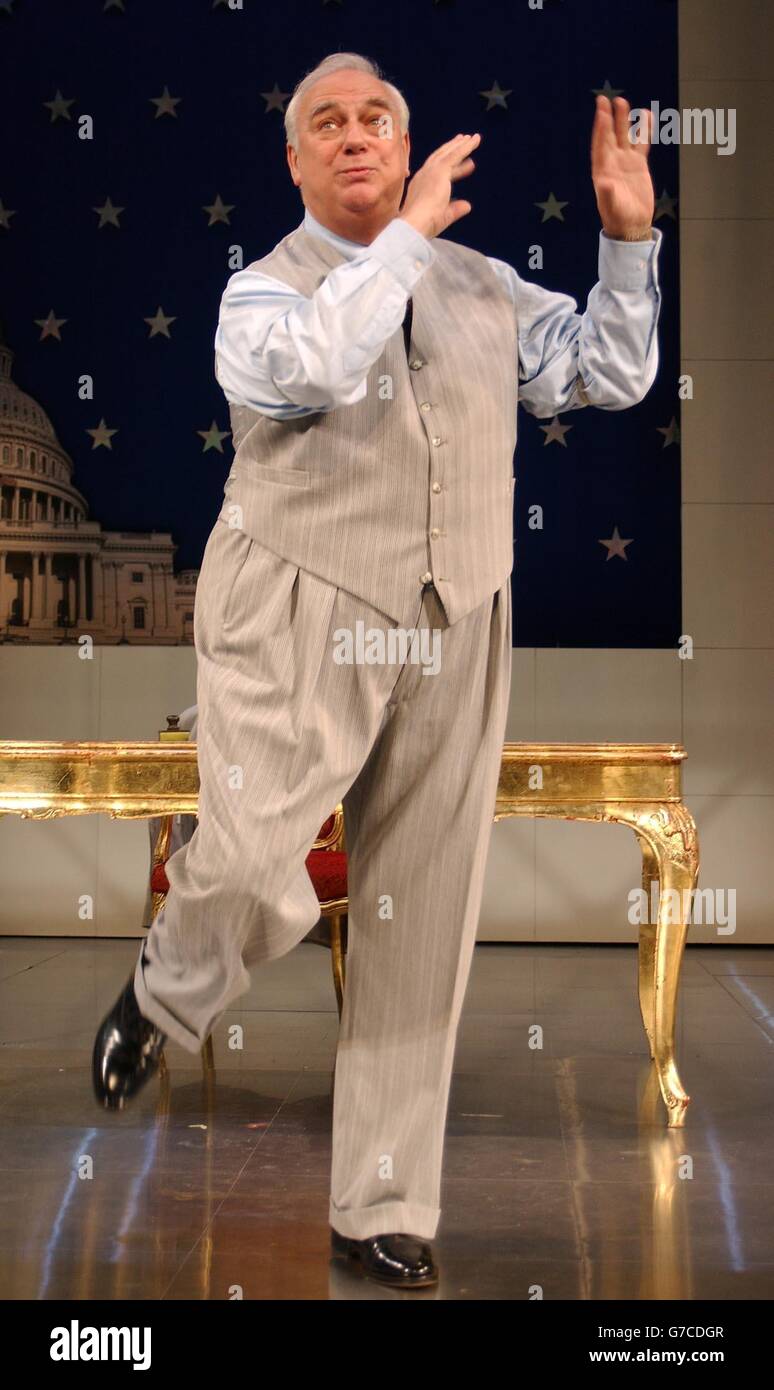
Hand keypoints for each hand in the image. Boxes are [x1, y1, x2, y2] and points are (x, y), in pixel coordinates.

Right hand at [399, 132, 480, 238]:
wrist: (415, 223)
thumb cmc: (424, 224)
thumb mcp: (443, 216)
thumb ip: (455, 209)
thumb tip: (467, 205)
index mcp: (420, 186)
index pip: (437, 171)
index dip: (450, 166)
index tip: (460, 161)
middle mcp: (424, 175)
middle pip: (440, 157)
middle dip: (452, 148)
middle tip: (463, 140)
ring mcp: (431, 171)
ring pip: (449, 153)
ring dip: (461, 145)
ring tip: (473, 138)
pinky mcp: (440, 170)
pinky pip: (455, 155)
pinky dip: (466, 147)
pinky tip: (474, 141)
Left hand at [591, 95, 654, 238]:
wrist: (632, 225)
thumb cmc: (619, 218)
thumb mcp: (612, 207)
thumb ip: (608, 194)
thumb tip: (603, 182)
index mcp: (602, 170)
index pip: (601, 144)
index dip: (602, 127)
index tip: (602, 110)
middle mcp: (612, 163)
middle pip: (611, 135)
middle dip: (610, 118)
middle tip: (608, 99)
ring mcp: (625, 162)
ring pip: (625, 136)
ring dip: (624, 120)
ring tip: (623, 102)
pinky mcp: (637, 165)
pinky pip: (640, 144)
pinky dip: (643, 130)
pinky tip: (646, 116)